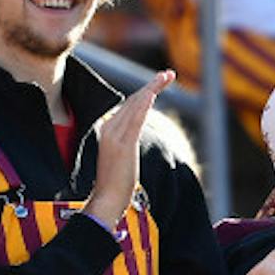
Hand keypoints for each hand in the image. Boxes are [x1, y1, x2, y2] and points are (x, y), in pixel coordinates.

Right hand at [84, 71, 168, 228]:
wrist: (106, 200)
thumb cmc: (113, 183)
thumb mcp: (119, 158)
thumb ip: (124, 143)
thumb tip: (131, 138)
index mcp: (107, 130)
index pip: (128, 106)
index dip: (144, 92)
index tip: (158, 83)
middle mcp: (109, 129)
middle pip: (133, 100)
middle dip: (152, 85)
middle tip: (169, 74)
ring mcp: (115, 136)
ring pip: (136, 105)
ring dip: (152, 88)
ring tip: (167, 76)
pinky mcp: (123, 145)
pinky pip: (135, 120)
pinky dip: (144, 104)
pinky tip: (153, 93)